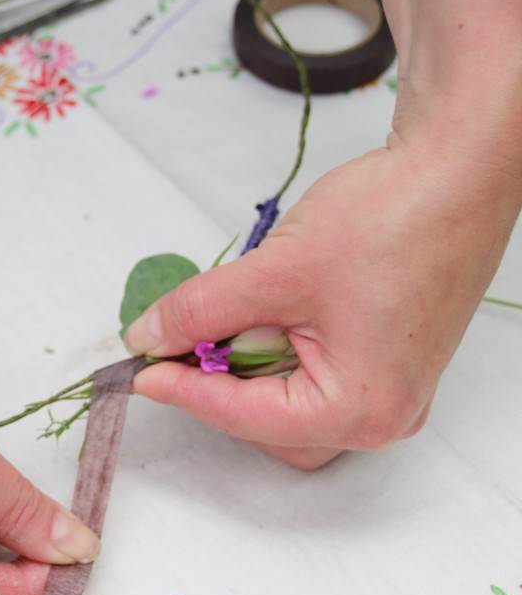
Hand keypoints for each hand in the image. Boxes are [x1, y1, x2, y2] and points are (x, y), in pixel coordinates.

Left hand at [125, 136, 518, 468]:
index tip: (137, 372)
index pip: (246, 418)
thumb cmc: (388, 219)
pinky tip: (260, 314)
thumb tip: (148, 338)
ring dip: (246, 371)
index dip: (184, 391)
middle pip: (269, 426)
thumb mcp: (273, 272)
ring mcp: (390, 388)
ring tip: (221, 323)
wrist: (457, 168)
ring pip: (288, 405)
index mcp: (361, 408)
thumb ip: (201, 312)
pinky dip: (275, 353)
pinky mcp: (387, 358)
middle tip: (176, 345)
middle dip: (219, 387)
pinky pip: (315, 376)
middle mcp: (383, 414)